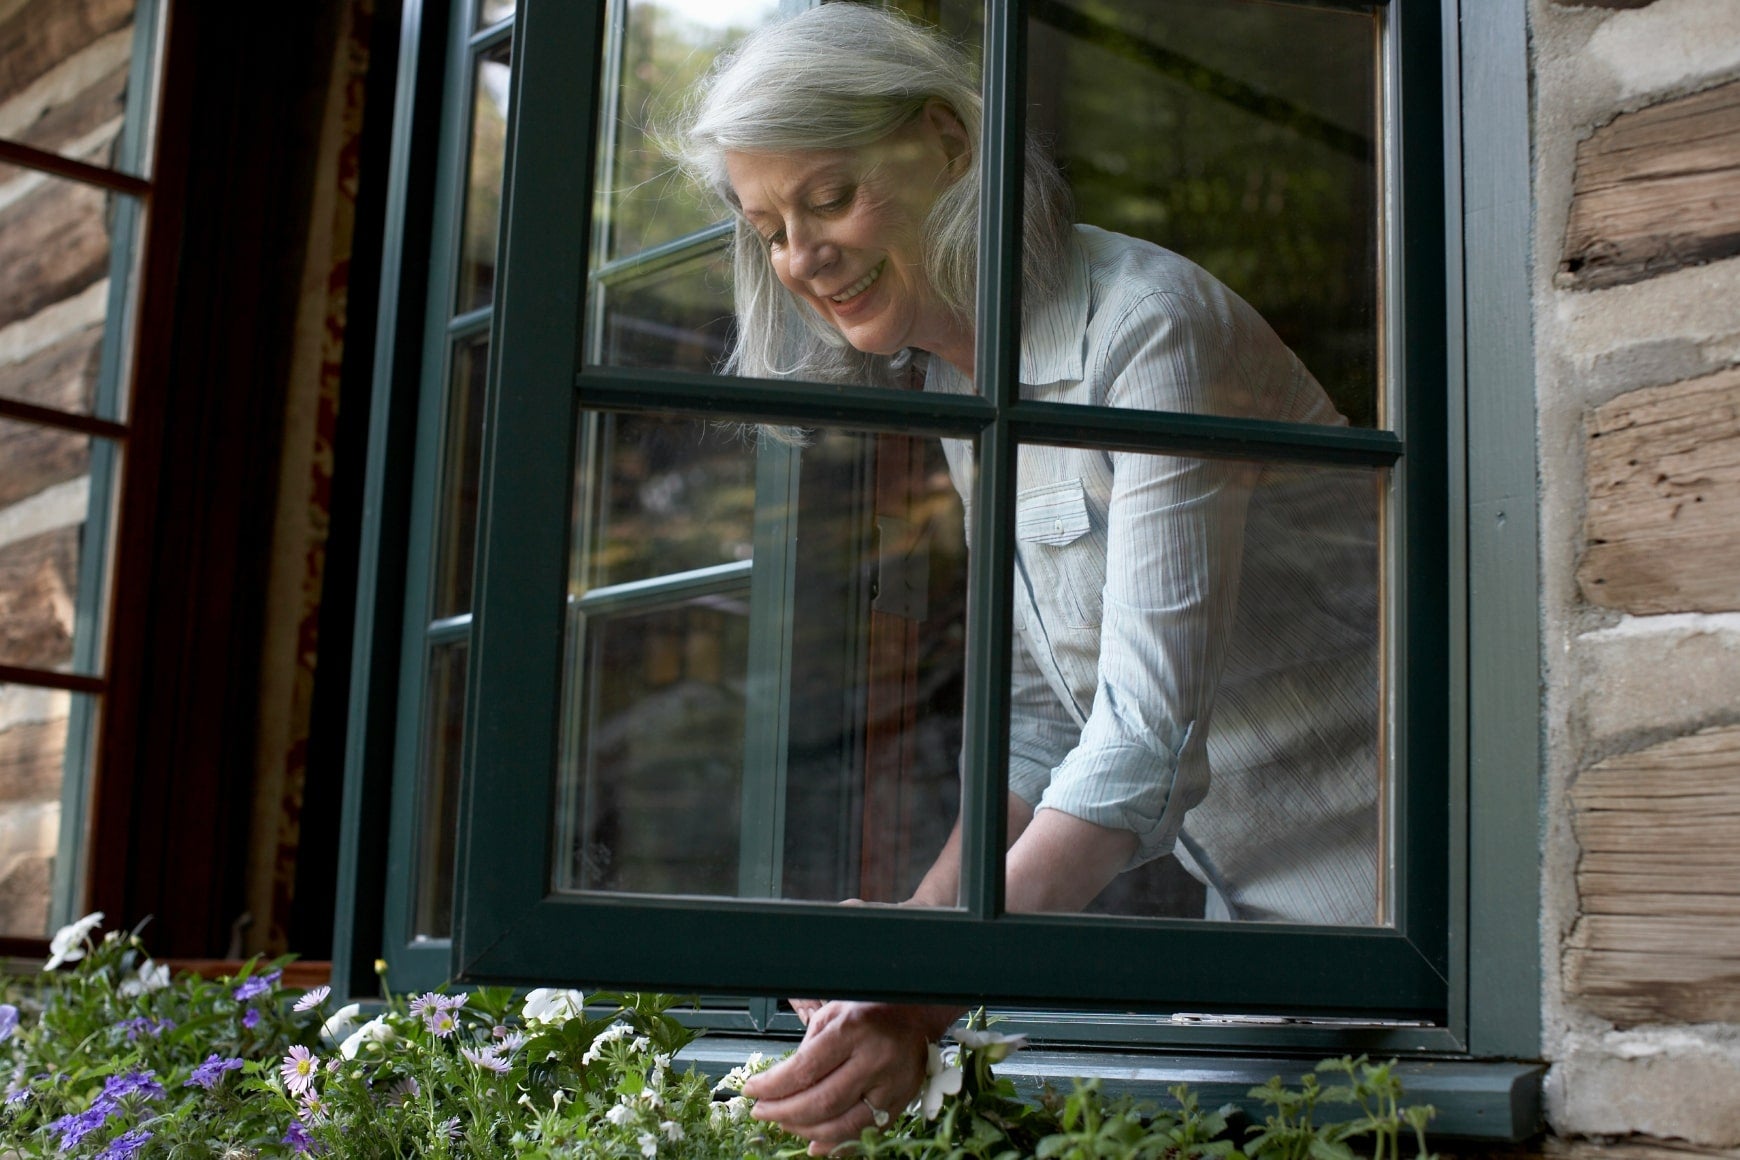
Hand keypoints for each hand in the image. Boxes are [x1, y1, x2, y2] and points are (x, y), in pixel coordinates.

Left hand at [743, 1001, 955, 1154]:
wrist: (915, 1016)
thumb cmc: (870, 1010)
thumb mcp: (833, 1013)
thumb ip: (809, 1050)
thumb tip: (778, 1087)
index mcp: (852, 1031)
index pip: (804, 1069)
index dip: (772, 1086)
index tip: (751, 1091)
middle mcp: (874, 1060)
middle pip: (821, 1102)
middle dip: (783, 1112)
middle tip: (761, 1111)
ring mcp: (890, 1086)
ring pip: (841, 1125)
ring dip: (804, 1131)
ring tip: (783, 1123)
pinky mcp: (900, 1103)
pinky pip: (864, 1134)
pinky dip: (835, 1145)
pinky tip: (814, 1144)